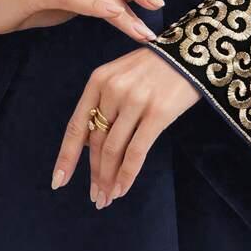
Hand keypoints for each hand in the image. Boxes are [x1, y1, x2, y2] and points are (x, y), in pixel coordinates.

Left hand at [51, 47, 200, 207]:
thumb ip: (105, 104)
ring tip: (108, 197)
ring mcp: (134, 101)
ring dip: (109, 179)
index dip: (67, 156)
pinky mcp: (157, 113)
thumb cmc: (155, 67)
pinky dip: (127, 175)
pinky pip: (136, 152)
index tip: (59, 181)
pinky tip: (123, 189)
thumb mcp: (122, 75)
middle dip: (94, 174)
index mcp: (98, 80)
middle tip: (96, 197)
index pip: (77, 125)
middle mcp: (112, 90)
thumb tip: (93, 145)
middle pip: (96, 141)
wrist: (191, 52)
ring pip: (113, 150)